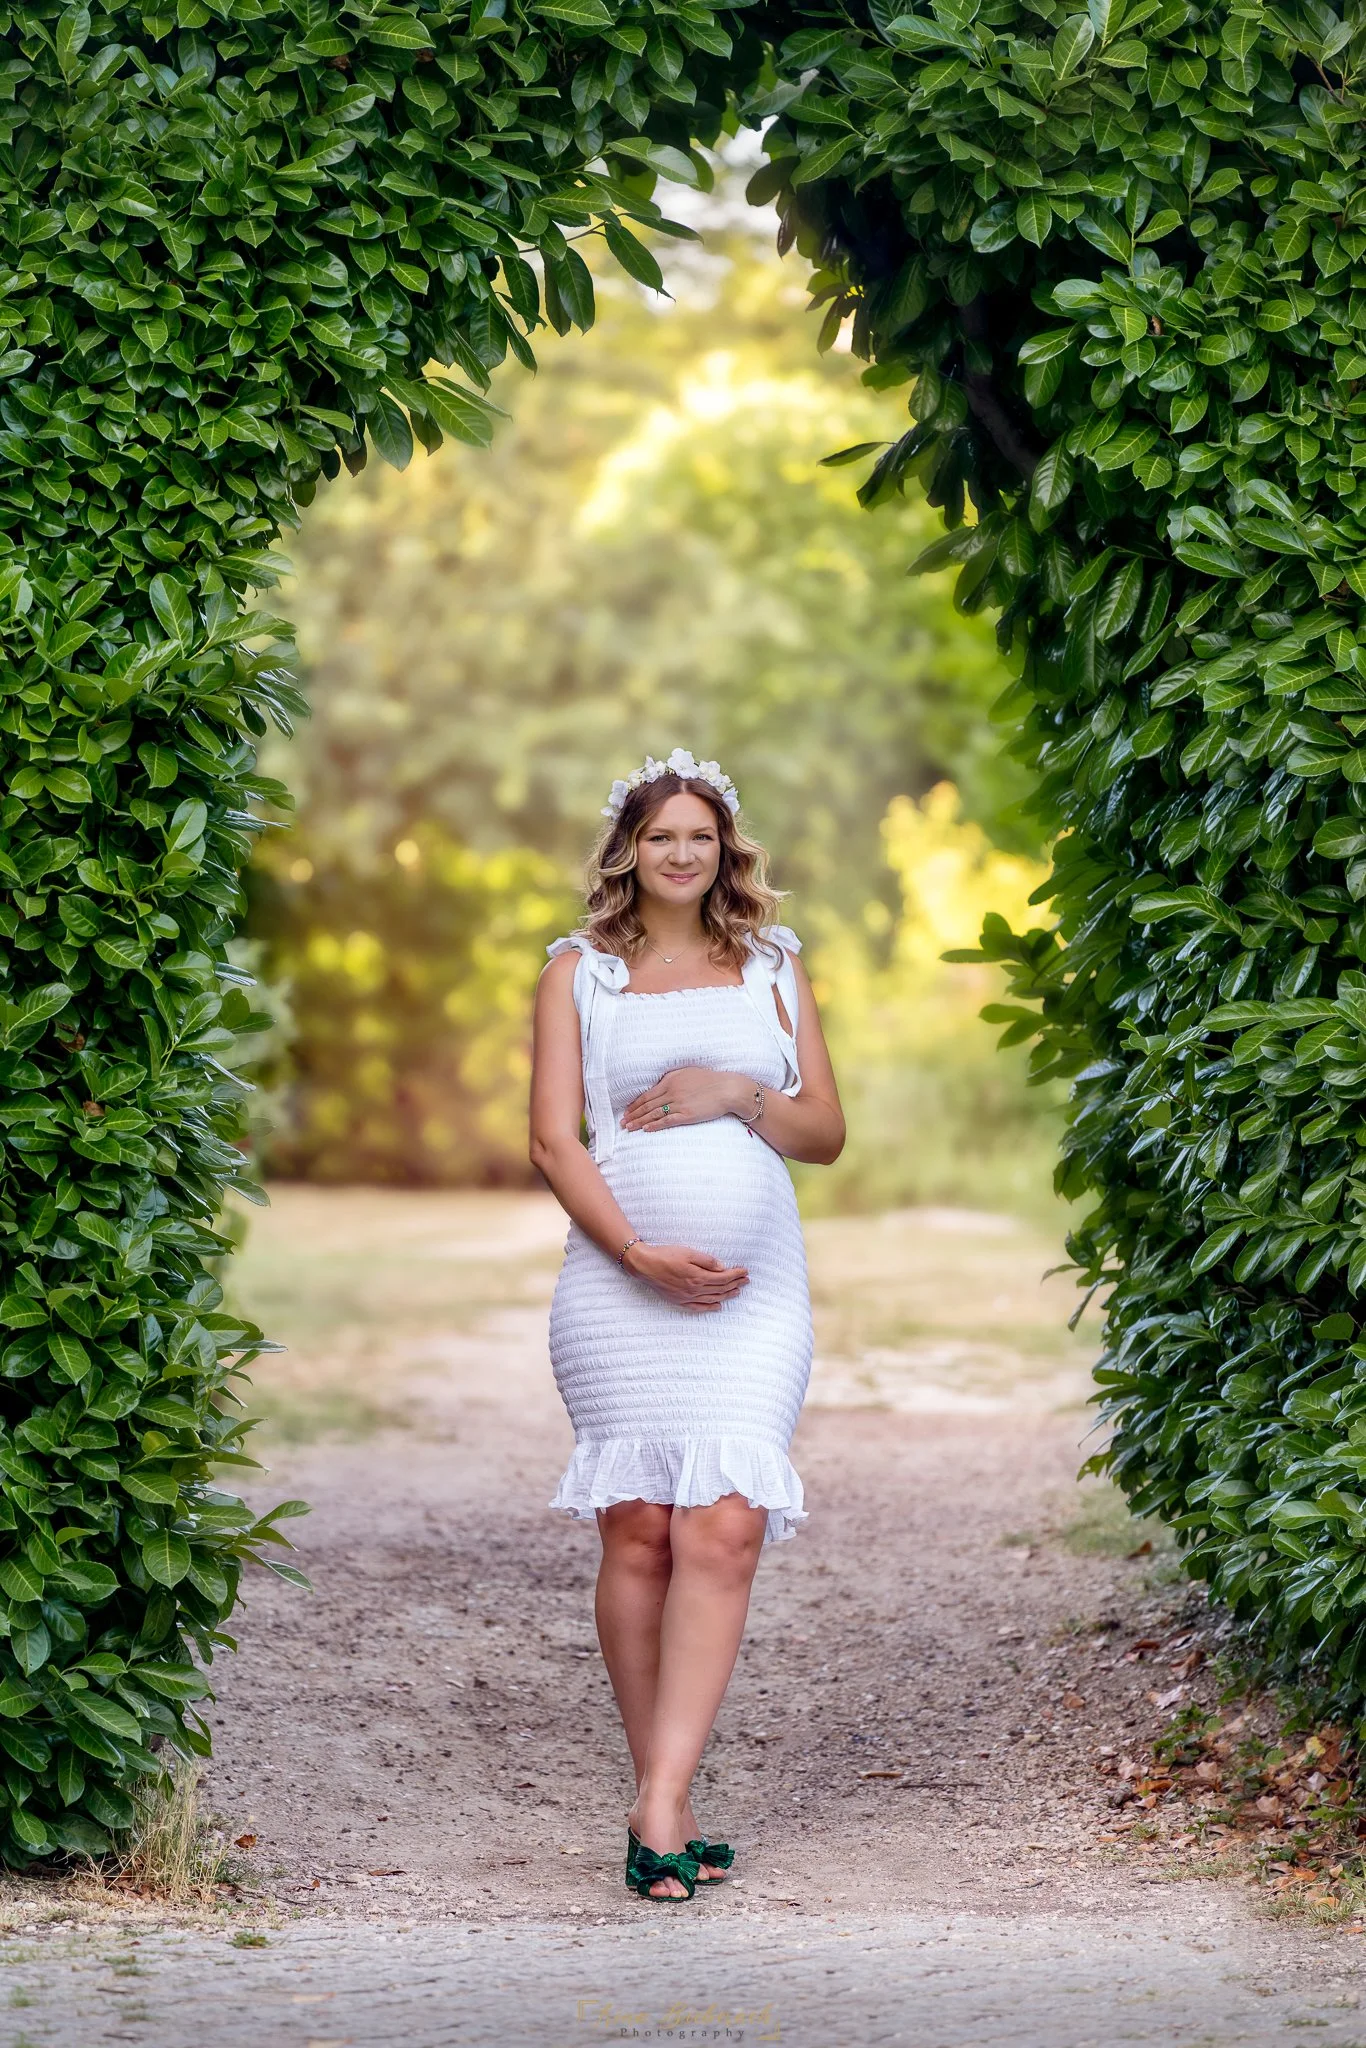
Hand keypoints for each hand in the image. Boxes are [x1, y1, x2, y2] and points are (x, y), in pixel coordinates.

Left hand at [622, 1067, 749, 1133]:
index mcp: (670, 1080)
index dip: (635, 1104)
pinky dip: (654, 1125)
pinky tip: (646, 1130)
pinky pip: (666, 1121)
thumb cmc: (711, 1080)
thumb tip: (661, 1084)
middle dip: (633, 1114)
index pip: (647, 1094)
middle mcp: (671, 1091)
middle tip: (622, 1121)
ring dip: (639, 1122)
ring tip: (629, 1128)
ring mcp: (678, 1103)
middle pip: (647, 1105)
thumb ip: (673, 1079)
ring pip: (653, 1114)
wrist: (727, 1089)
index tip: (627, 1110)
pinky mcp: (686, 1114)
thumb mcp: (688, 1073)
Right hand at [622, 1241, 748, 1312]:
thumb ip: (706, 1261)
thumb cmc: (665, 1255)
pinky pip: (698, 1308)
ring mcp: (687, 1297)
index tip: (745, 1271)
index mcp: (698, 1277)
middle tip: (746, 1280)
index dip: (736, 1275)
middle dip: (735, 1284)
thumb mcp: (688, 1252)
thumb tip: (722, 1268)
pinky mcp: (679, 1301)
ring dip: (727, 1295)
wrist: (644, 1265)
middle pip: (720, 1289)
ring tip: (738, 1291)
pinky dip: (710, 1308)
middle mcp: (694, 1290)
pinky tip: (718, 1306)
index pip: (723, 1278)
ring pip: (712, 1299)